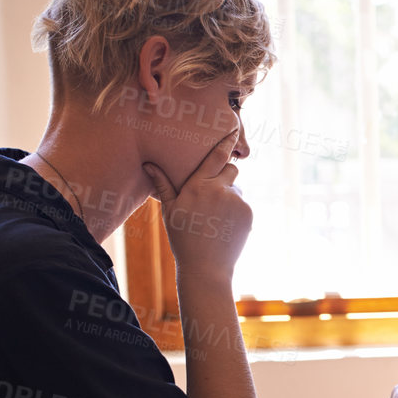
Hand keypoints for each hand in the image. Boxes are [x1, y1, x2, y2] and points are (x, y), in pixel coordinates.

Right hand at [143, 132, 250, 280]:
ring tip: (215, 219)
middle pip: (232, 169)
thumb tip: (148, 163)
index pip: (217, 156)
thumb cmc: (183, 238)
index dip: (227, 141)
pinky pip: (243, 205)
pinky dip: (236, 212)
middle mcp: (220, 190)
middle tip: (213, 194)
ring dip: (229, 197)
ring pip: (237, 189)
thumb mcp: (170, 210)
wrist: (206, 268)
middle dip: (225, 175)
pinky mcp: (248, 214)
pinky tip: (224, 227)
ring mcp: (237, 202)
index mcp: (198, 186)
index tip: (235, 129)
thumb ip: (163, 184)